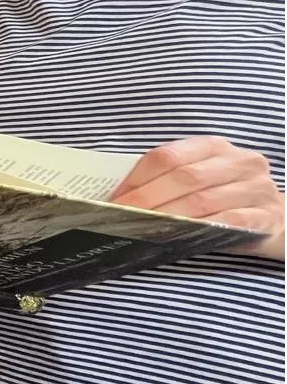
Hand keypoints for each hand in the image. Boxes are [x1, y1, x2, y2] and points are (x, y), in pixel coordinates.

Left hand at [110, 136, 283, 258]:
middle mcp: (239, 162)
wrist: (277, 218)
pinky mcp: (267, 217)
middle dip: (146, 199)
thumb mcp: (201, 178)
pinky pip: (227, 223)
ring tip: (140, 228)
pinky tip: (176, 237)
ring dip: (166, 217)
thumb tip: (121, 197)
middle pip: (183, 178)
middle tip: (120, 217)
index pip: (167, 156)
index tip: (113, 198)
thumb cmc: (225, 197)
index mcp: (214, 146)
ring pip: (202, 201)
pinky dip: (197, 230)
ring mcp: (256, 188)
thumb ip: (168, 179)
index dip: (136, 177)